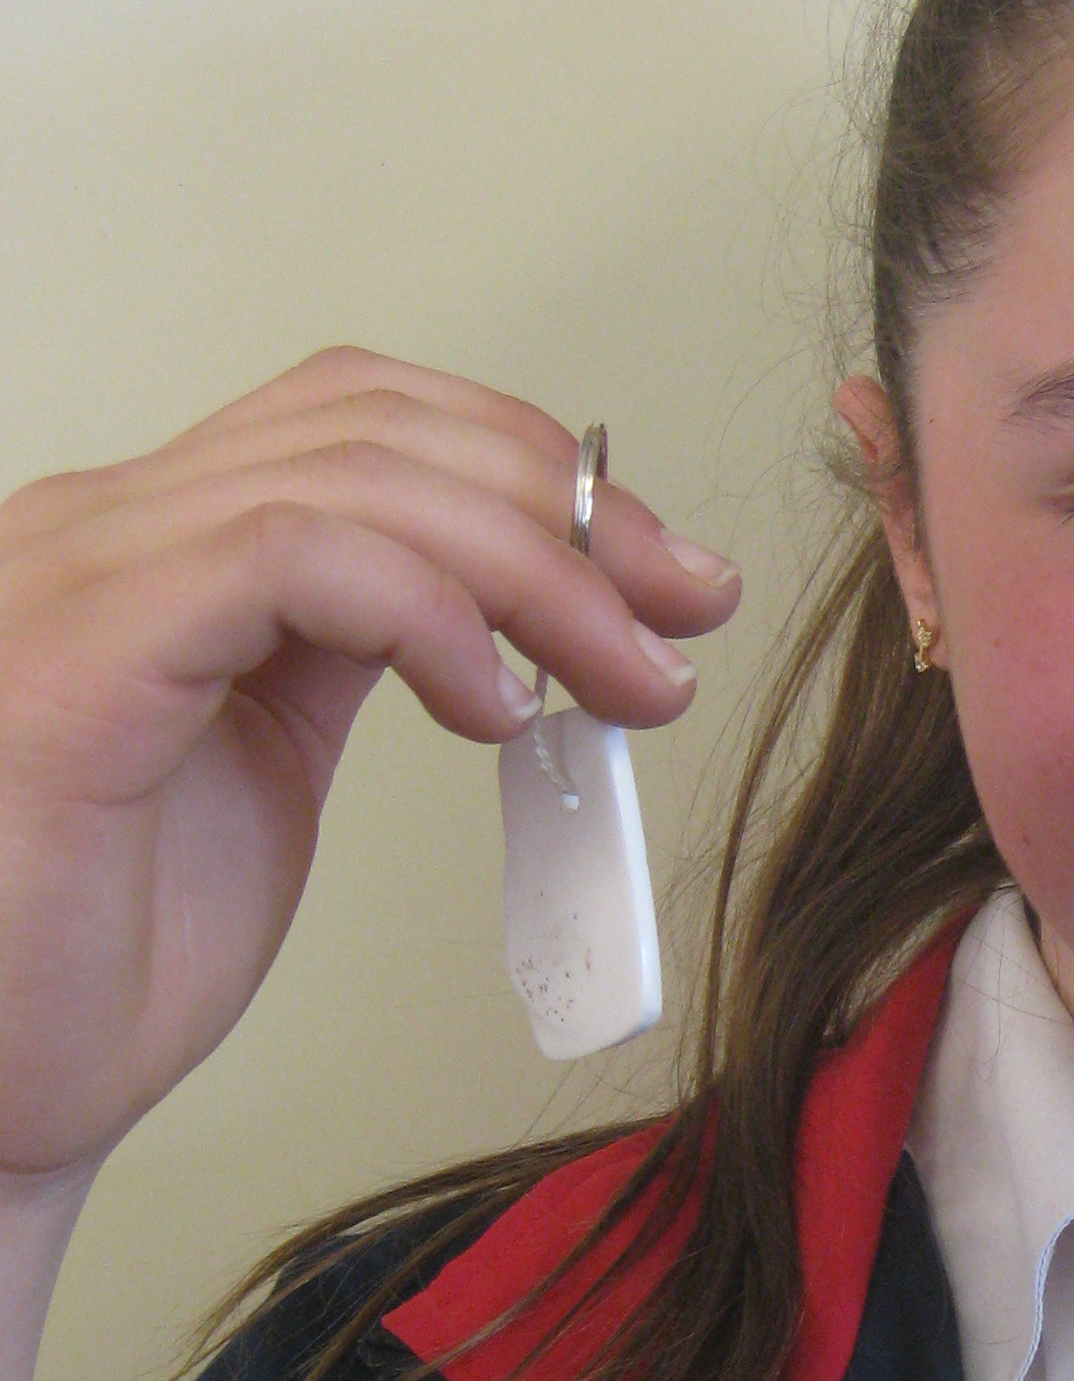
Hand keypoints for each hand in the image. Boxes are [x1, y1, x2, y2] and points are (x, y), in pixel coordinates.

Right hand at [0, 348, 739, 1186]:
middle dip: (567, 509)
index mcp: (152, 542)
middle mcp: (105, 528)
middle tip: (687, 613)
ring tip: (628, 681)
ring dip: (536, 571)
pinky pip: (291, 559)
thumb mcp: (262, 762)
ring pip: (355, 476)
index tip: (658, 574)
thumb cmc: (96, 968)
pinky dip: (426, 613)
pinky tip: (493, 707)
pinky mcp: (79, 657)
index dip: (528, 464)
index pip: (358, 413)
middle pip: (376, 422)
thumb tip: (478, 605)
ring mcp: (81, 578)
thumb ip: (345, 653)